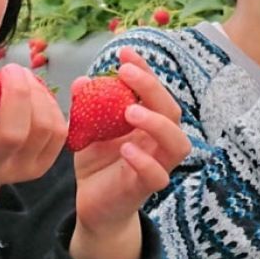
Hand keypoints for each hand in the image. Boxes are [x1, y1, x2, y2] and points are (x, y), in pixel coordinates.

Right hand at [0, 63, 66, 206]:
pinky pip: (57, 131)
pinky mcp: (42, 164)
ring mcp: (18, 169)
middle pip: (11, 135)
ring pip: (40, 131)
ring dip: (35, 96)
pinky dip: (51, 105)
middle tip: (9, 70)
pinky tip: (36, 88)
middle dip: (16, 97)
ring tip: (20, 75)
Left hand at [69, 47, 190, 258]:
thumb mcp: (87, 130)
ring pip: (178, 143)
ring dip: (156, 123)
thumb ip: (86, 106)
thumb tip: (81, 81)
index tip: (125, 53)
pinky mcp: (144, 189)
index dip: (145, 70)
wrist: (93, 205)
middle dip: (152, 87)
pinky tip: (125, 148)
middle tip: (125, 73)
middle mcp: (157, 141)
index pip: (155, 91)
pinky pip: (158, 176)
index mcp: (148, 122)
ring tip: (130, 111)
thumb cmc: (97, 163)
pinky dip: (144, 161)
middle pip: (172, 110)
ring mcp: (155, 164)